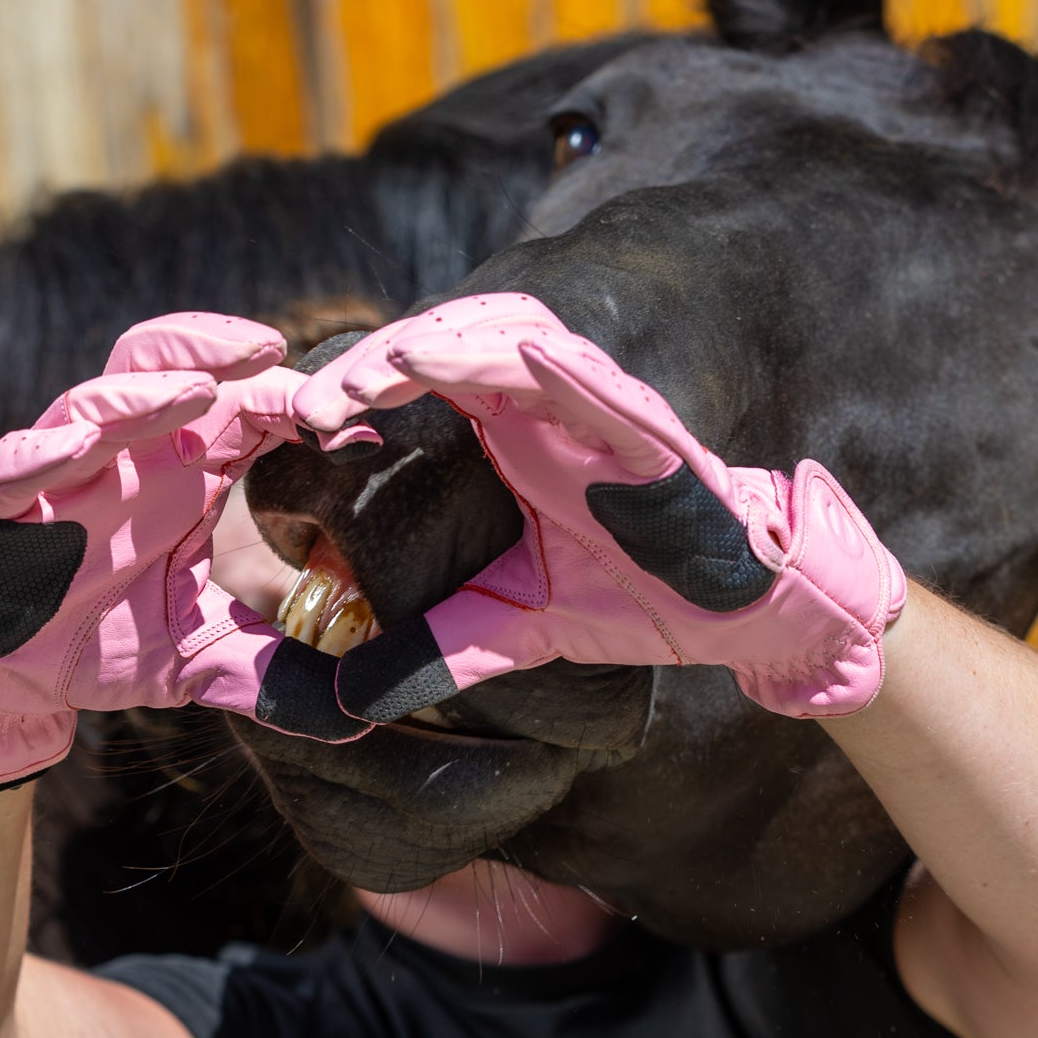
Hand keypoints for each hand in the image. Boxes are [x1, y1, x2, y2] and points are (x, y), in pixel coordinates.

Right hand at [0, 313, 366, 799]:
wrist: (12, 673)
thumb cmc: (111, 638)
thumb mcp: (207, 660)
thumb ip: (280, 677)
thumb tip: (362, 716)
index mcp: (186, 471)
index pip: (246, 410)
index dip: (294, 406)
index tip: (352, 427)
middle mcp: (129, 453)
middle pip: (175, 368)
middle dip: (222, 354)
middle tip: (277, 355)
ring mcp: (63, 470)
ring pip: (100, 399)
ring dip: (147, 391)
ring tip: (198, 389)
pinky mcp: (0, 503)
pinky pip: (17, 463)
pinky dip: (46, 450)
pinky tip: (82, 444)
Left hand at [296, 294, 905, 722]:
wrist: (734, 613)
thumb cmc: (632, 596)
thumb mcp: (515, 628)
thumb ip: (437, 645)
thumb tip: (348, 694)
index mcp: (512, 434)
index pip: (425, 379)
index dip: (362, 383)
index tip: (303, 420)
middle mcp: (550, 407)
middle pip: (457, 343)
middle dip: (385, 358)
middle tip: (319, 399)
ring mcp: (603, 415)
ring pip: (524, 344)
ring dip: (460, 346)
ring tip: (395, 361)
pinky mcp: (657, 440)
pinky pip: (610, 392)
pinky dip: (570, 370)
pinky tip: (525, 357)